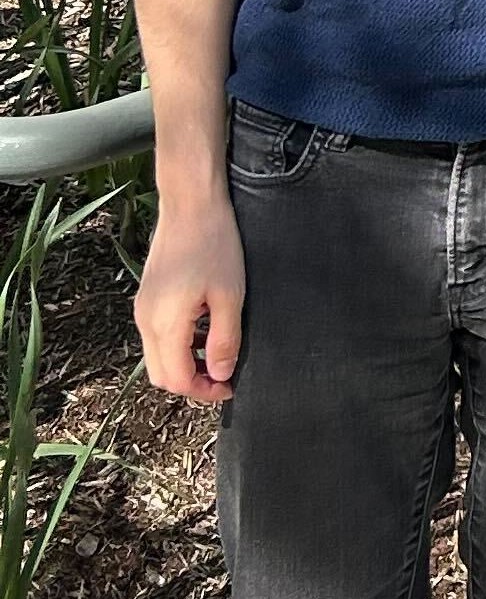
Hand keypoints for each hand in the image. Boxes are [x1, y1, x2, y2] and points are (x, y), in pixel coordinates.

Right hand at [136, 196, 245, 402]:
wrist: (190, 206)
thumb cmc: (214, 245)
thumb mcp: (229, 295)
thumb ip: (223, 339)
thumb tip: (220, 374)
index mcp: (165, 323)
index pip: (176, 378)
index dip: (203, 391)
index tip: (229, 387)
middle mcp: (145, 320)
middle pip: (161, 374)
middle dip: (192, 383)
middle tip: (225, 377)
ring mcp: (143, 309)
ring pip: (158, 356)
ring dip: (185, 364)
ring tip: (219, 354)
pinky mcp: (147, 298)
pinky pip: (158, 336)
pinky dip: (179, 346)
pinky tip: (206, 332)